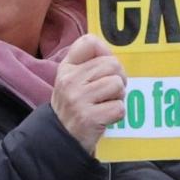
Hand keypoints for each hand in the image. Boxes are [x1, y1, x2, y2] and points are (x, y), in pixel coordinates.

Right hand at [52, 35, 125, 153]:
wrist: (61, 138)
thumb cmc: (74, 105)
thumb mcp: (71, 80)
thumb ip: (88, 63)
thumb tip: (112, 53)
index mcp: (66, 68)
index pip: (89, 42)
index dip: (105, 52)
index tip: (104, 66)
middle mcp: (70, 80)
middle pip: (112, 64)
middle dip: (118, 78)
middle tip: (110, 91)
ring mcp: (78, 99)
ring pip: (117, 84)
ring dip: (118, 96)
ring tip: (106, 103)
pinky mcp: (89, 118)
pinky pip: (119, 107)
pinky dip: (117, 114)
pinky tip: (105, 117)